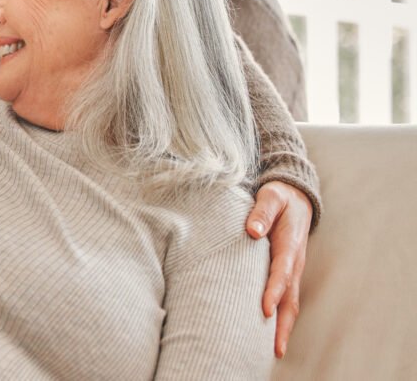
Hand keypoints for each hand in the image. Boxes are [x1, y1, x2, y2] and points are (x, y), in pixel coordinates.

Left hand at [246, 181, 312, 358]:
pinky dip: (282, 318)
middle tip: (273, 348)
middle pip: (289, 297)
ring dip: (283, 327)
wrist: (296, 198)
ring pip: (290, 303)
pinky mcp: (287, 273)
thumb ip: (262, 211)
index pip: (281, 272)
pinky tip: (271, 335)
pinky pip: (287, 299)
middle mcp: (293, 262)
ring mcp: (292, 270)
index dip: (273, 291)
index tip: (264, 308)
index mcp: (289, 244)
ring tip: (274, 352)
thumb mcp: (271, 196)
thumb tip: (252, 230)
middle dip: (282, 323)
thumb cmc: (279, 198)